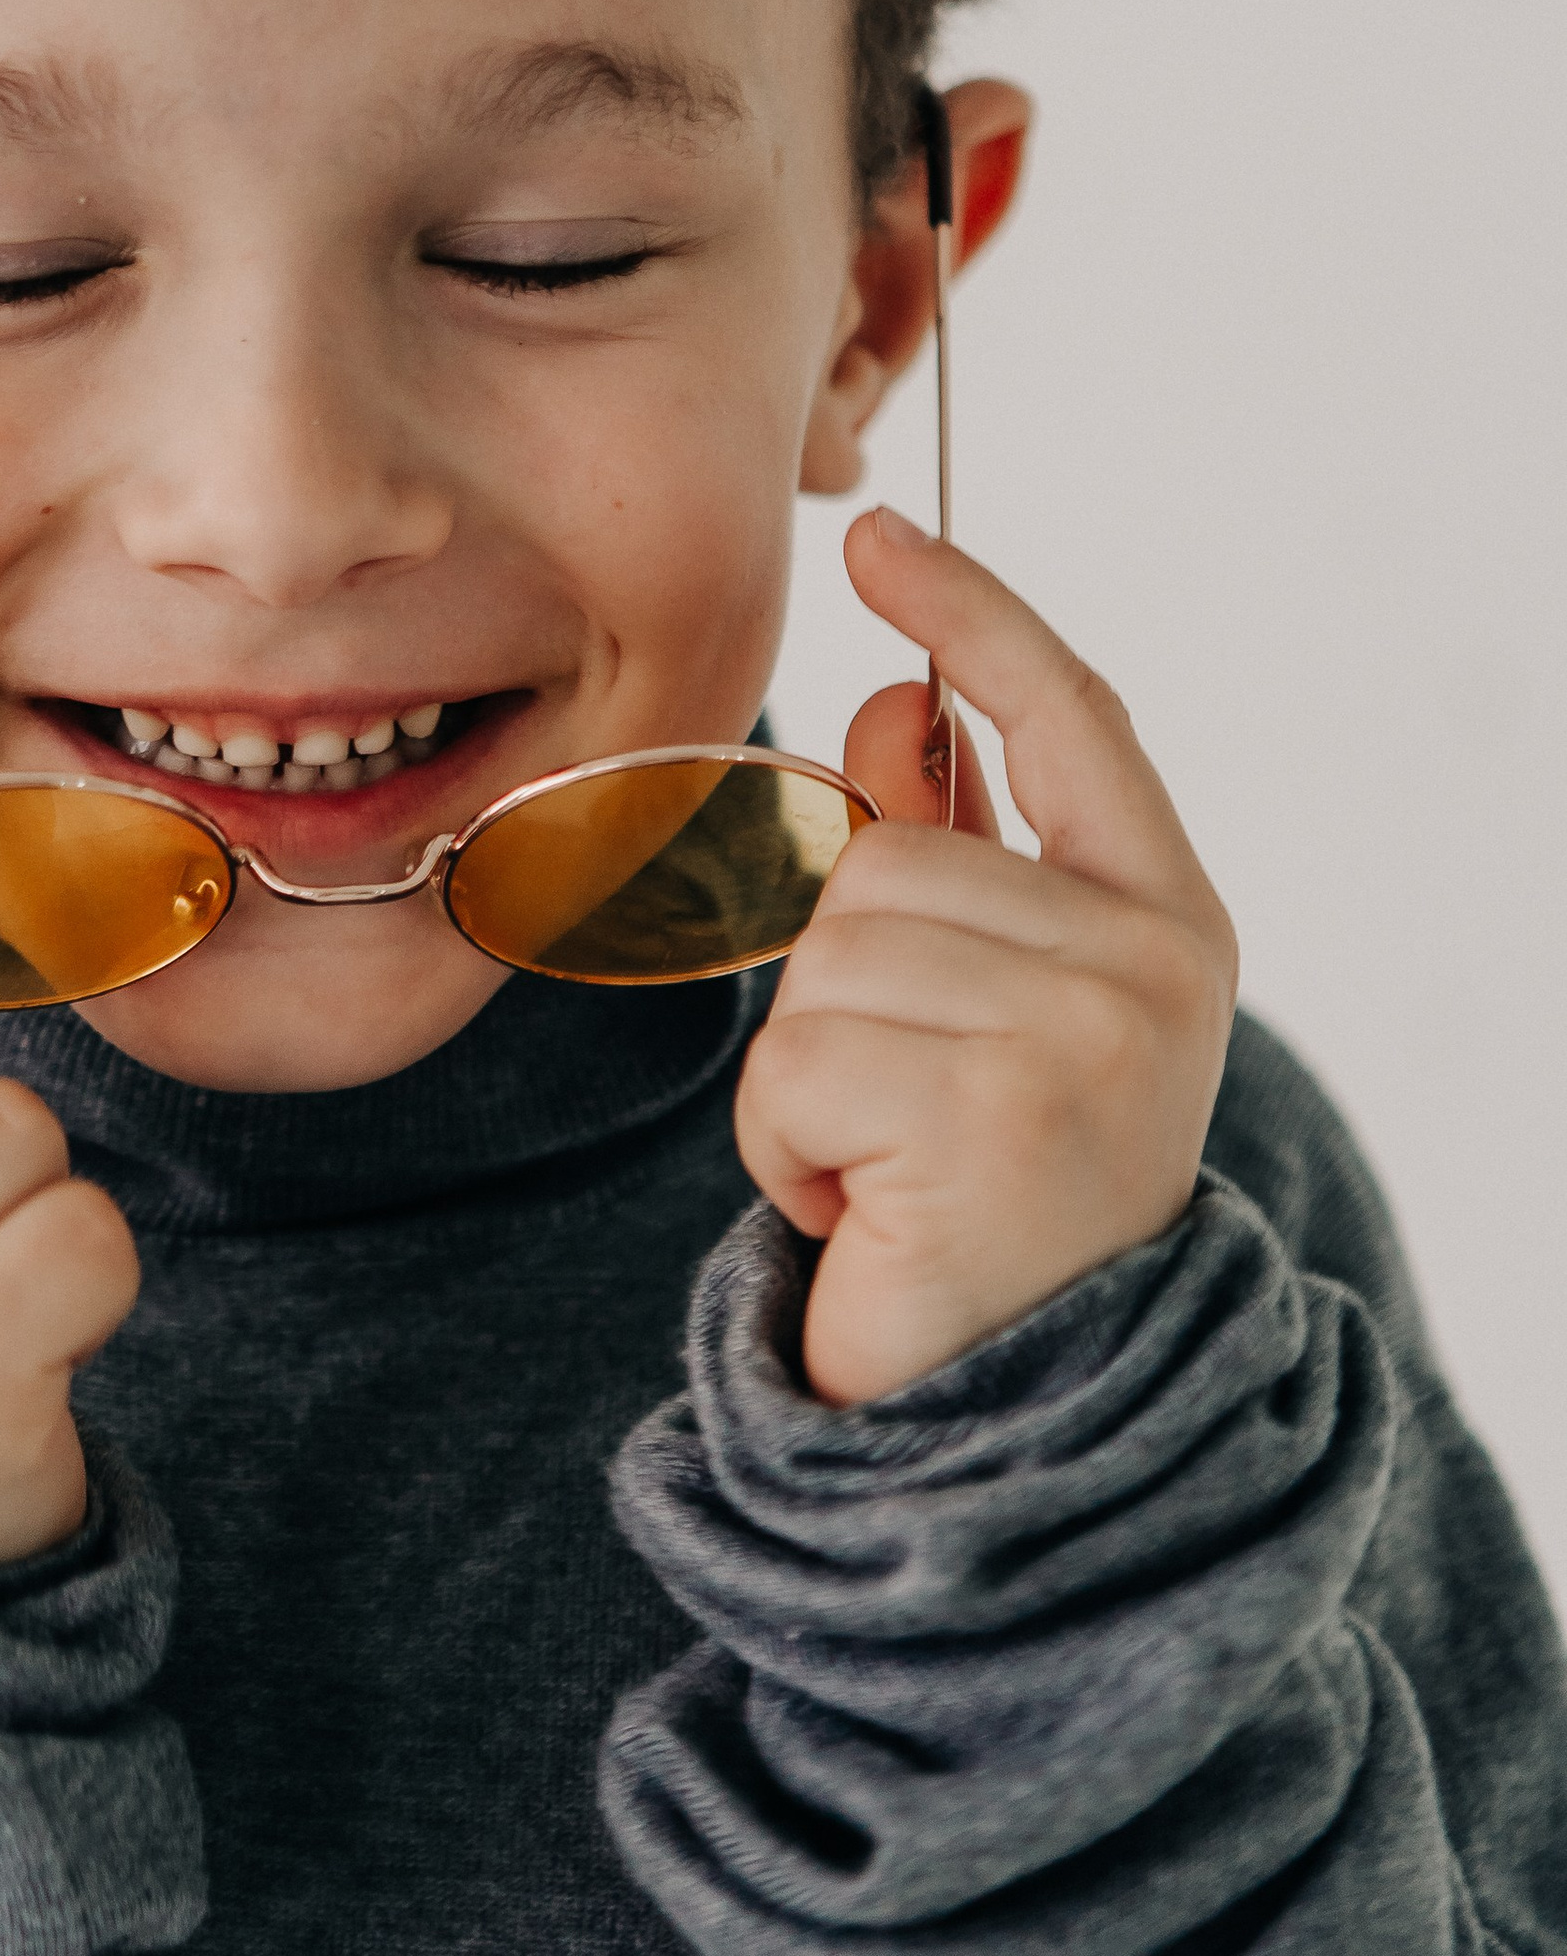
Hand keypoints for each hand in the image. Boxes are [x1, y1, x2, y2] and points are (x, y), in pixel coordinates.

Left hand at [736, 509, 1237, 1404]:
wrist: (1026, 1420)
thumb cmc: (990, 1204)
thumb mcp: (985, 1013)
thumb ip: (954, 860)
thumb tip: (885, 708)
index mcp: (1168, 922)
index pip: (1070, 721)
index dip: (973, 619)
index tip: (883, 534)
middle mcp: (1149, 968)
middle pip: (888, 858)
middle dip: (845, 988)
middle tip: (904, 1118)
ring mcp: (1081, 1037)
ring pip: (826, 957)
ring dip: (810, 1078)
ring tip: (889, 1171)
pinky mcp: (988, 1114)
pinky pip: (793, 1062)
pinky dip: (787, 1150)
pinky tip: (862, 1215)